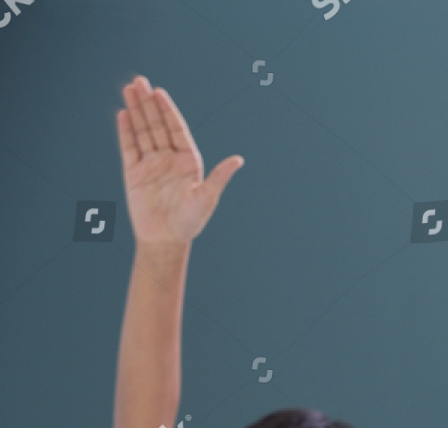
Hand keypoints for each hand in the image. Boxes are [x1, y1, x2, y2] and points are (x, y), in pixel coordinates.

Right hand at [117, 76, 242, 244]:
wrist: (165, 240)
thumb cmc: (190, 222)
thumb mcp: (207, 198)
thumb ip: (219, 177)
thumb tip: (239, 160)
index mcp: (189, 161)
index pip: (177, 129)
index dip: (168, 110)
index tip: (160, 92)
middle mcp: (170, 159)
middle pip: (158, 125)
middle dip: (148, 103)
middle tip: (140, 81)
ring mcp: (151, 164)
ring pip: (143, 131)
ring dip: (136, 110)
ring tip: (129, 89)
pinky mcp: (134, 172)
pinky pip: (129, 147)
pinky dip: (126, 131)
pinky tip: (123, 114)